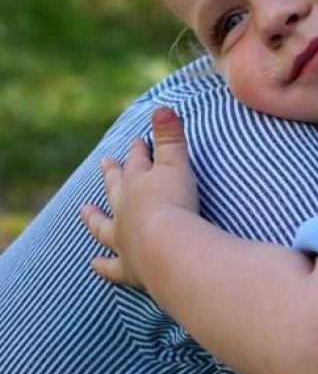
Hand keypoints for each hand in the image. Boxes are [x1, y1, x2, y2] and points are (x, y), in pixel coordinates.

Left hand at [81, 107, 199, 288]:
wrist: (169, 249)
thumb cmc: (177, 204)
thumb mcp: (177, 165)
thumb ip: (171, 136)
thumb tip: (162, 106)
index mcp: (140, 185)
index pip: (139, 162)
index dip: (140, 150)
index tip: (137, 139)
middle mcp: (126, 211)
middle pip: (116, 188)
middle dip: (113, 174)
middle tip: (105, 163)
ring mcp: (123, 240)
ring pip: (104, 226)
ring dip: (95, 218)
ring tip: (85, 210)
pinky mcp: (129, 268)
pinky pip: (111, 266)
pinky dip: (102, 265)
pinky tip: (94, 263)